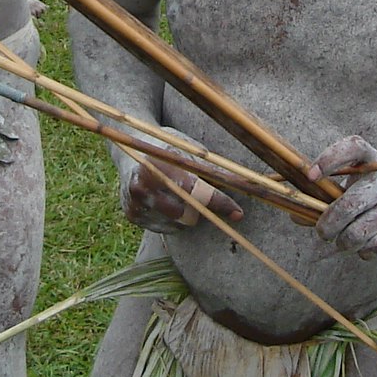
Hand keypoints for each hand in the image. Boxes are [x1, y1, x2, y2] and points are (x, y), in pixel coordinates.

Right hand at [120, 158, 243, 233]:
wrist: (131, 148)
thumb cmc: (167, 148)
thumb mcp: (188, 150)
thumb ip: (211, 170)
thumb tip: (246, 185)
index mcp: (157, 164)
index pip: (194, 190)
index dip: (218, 202)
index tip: (238, 213)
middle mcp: (142, 186)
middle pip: (186, 213)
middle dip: (202, 208)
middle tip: (205, 198)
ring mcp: (135, 203)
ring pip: (178, 223)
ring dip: (188, 215)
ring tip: (180, 194)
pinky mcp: (133, 216)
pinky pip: (166, 228)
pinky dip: (174, 219)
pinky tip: (168, 201)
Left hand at [305, 136, 376, 258]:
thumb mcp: (363, 179)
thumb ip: (331, 193)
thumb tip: (295, 214)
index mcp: (375, 160)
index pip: (352, 148)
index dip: (329, 158)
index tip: (311, 175)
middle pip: (349, 205)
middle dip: (327, 225)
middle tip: (322, 232)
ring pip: (358, 234)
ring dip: (343, 243)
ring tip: (343, 241)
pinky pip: (375, 248)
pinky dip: (363, 252)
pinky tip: (364, 246)